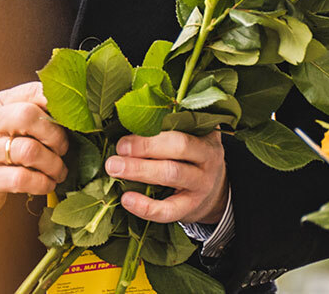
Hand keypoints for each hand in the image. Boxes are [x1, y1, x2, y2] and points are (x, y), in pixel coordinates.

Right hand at [0, 82, 70, 221]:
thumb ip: (36, 113)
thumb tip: (76, 113)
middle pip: (28, 116)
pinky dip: (42, 183)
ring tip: (58, 171)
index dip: (58, 103)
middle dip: (55, 135)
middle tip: (63, 149)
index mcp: (0, 103)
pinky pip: (21, 179)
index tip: (72, 119)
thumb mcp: (9, 122)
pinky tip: (47, 183)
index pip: (32, 91)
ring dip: (53, 164)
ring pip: (28, 151)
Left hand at [105, 130, 227, 224]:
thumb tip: (128, 118)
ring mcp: (202, 183)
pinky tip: (126, 199)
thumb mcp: (191, 137)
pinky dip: (146, 206)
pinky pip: (168, 210)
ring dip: (139, 170)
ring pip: (171, 174)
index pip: (185, 122)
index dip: (157, 124)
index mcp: (206, 133)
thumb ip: (169, 126)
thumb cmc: (191, 158)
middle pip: (179, 146)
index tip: (132, 123)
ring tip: (114, 168)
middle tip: (120, 147)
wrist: (214, 193)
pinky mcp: (191, 207)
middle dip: (146, 145)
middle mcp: (208, 156)